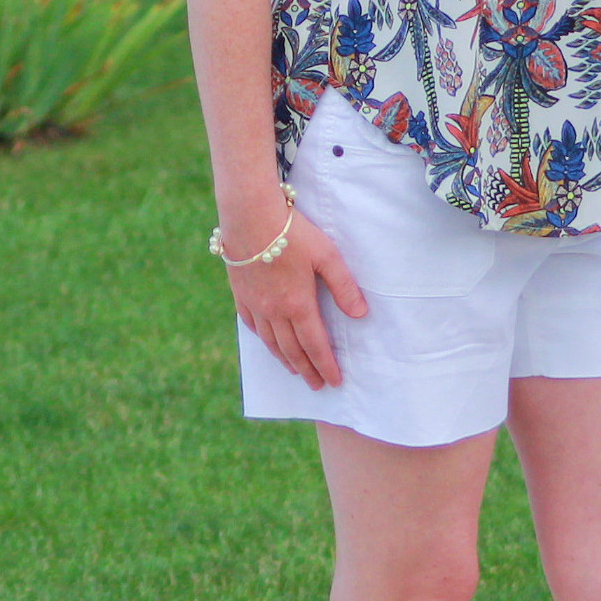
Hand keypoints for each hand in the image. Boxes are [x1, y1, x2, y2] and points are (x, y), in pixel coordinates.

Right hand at [223, 195, 367, 388]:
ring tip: (295, 371)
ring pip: (270, 342)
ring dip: (285, 359)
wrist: (249, 215)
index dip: (325, 365)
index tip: (334, 381)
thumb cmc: (293, 232)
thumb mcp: (327, 256)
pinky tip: (267, 342)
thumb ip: (344, 287)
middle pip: (292, 350)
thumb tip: (361, 315)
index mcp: (298, 305)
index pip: (315, 345)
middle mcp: (274, 311)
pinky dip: (262, 338)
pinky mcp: (240, 293)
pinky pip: (250, 324)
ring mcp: (254, 304)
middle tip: (317, 385)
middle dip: (307, 370)